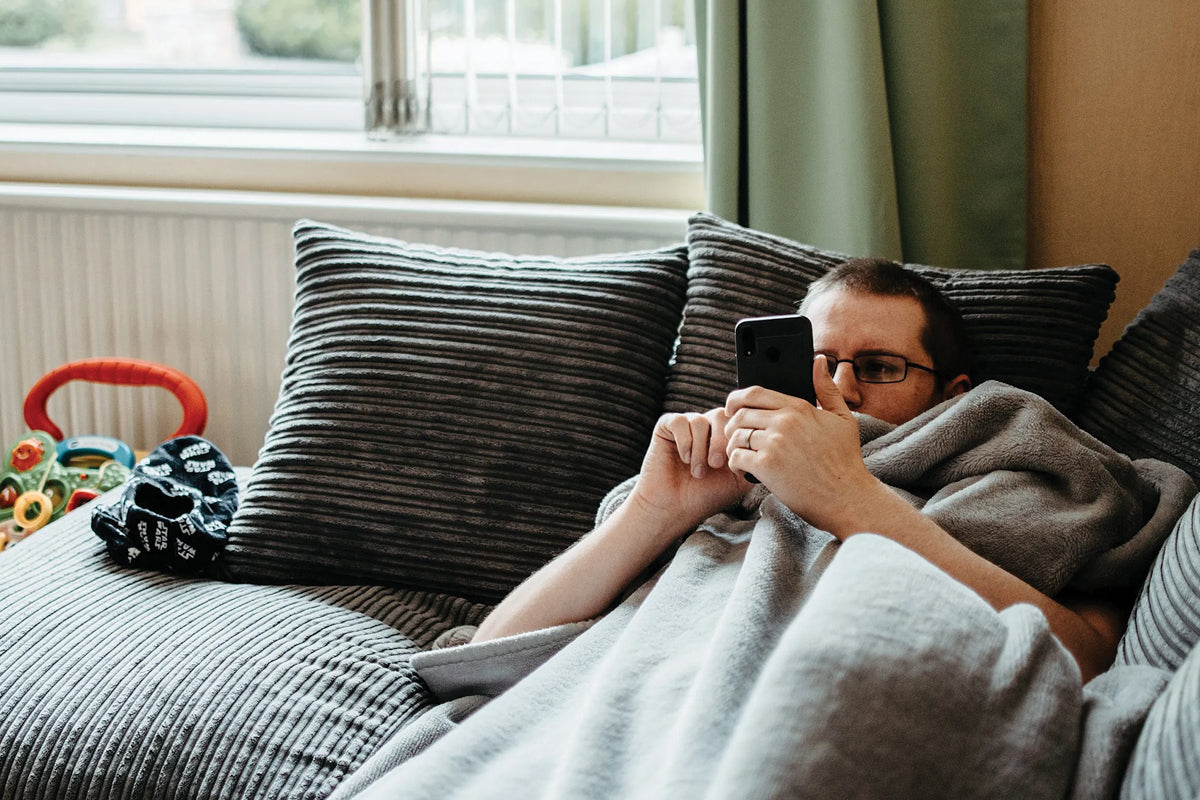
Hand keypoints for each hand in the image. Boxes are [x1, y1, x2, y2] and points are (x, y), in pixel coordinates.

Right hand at [628, 408, 748, 531]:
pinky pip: (680, 421)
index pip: (739, 421)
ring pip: (700, 420)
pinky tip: (684, 459)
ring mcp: (687, 425)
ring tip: (697, 472)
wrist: (675, 509)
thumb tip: (760, 440)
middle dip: (720, 441)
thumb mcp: (739, 479)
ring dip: (700, 449)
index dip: (737, 439)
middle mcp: (708, 427)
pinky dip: (684, 442)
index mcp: (726, 436)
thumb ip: (752, 458)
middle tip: (716, 465)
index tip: (733, 466)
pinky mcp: (666, 427)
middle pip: (721, 415)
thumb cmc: (706, 496)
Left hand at [724, 356, 880, 534]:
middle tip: (735, 437)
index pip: (755, 392)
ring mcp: (775, 443)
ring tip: (741, 455)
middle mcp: (785, 421)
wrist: (847, 497)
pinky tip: (744, 470)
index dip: (736, 399)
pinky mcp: (767, 466)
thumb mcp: (843, 418)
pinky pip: (736, 457)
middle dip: (731, 426)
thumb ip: (827, 388)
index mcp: (799, 407)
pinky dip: (735, 464)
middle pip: (740, 414)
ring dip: (733, 447)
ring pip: (735, 436)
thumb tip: (819, 360)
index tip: (732, 408)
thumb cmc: (845, 460)